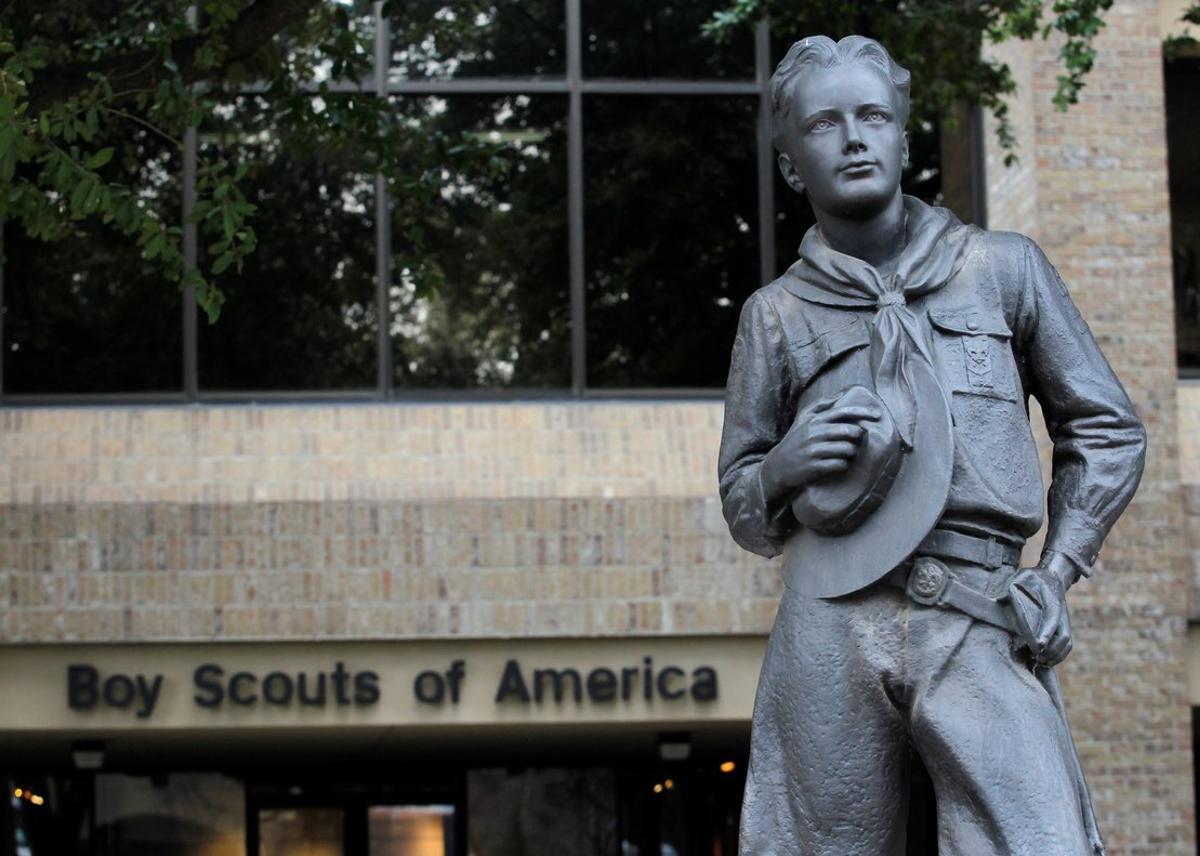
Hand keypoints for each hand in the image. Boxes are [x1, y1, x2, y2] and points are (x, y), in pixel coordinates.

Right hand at [760, 394, 882, 504]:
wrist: (777, 467)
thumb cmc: (794, 442)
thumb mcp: (802, 420)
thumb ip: (819, 406)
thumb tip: (840, 395)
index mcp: (814, 421)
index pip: (843, 412)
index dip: (862, 412)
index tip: (877, 415)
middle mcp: (815, 433)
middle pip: (850, 431)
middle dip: (858, 437)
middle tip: (857, 442)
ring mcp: (815, 450)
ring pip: (848, 449)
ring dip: (851, 453)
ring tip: (846, 455)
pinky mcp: (815, 467)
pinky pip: (840, 464)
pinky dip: (843, 465)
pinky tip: (838, 464)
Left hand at [1008, 560, 1072, 666]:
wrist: (1051, 576)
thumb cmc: (1031, 578)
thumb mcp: (1020, 577)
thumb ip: (1011, 589)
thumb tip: (997, 601)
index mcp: (1052, 599)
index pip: (1051, 618)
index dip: (1045, 633)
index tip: (1038, 645)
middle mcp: (1061, 612)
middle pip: (1062, 635)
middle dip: (1050, 649)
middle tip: (1035, 657)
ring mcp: (1064, 620)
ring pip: (1066, 642)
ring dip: (1055, 655)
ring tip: (1039, 663)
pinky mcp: (1064, 626)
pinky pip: (1067, 644)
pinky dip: (1060, 655)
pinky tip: (1046, 662)